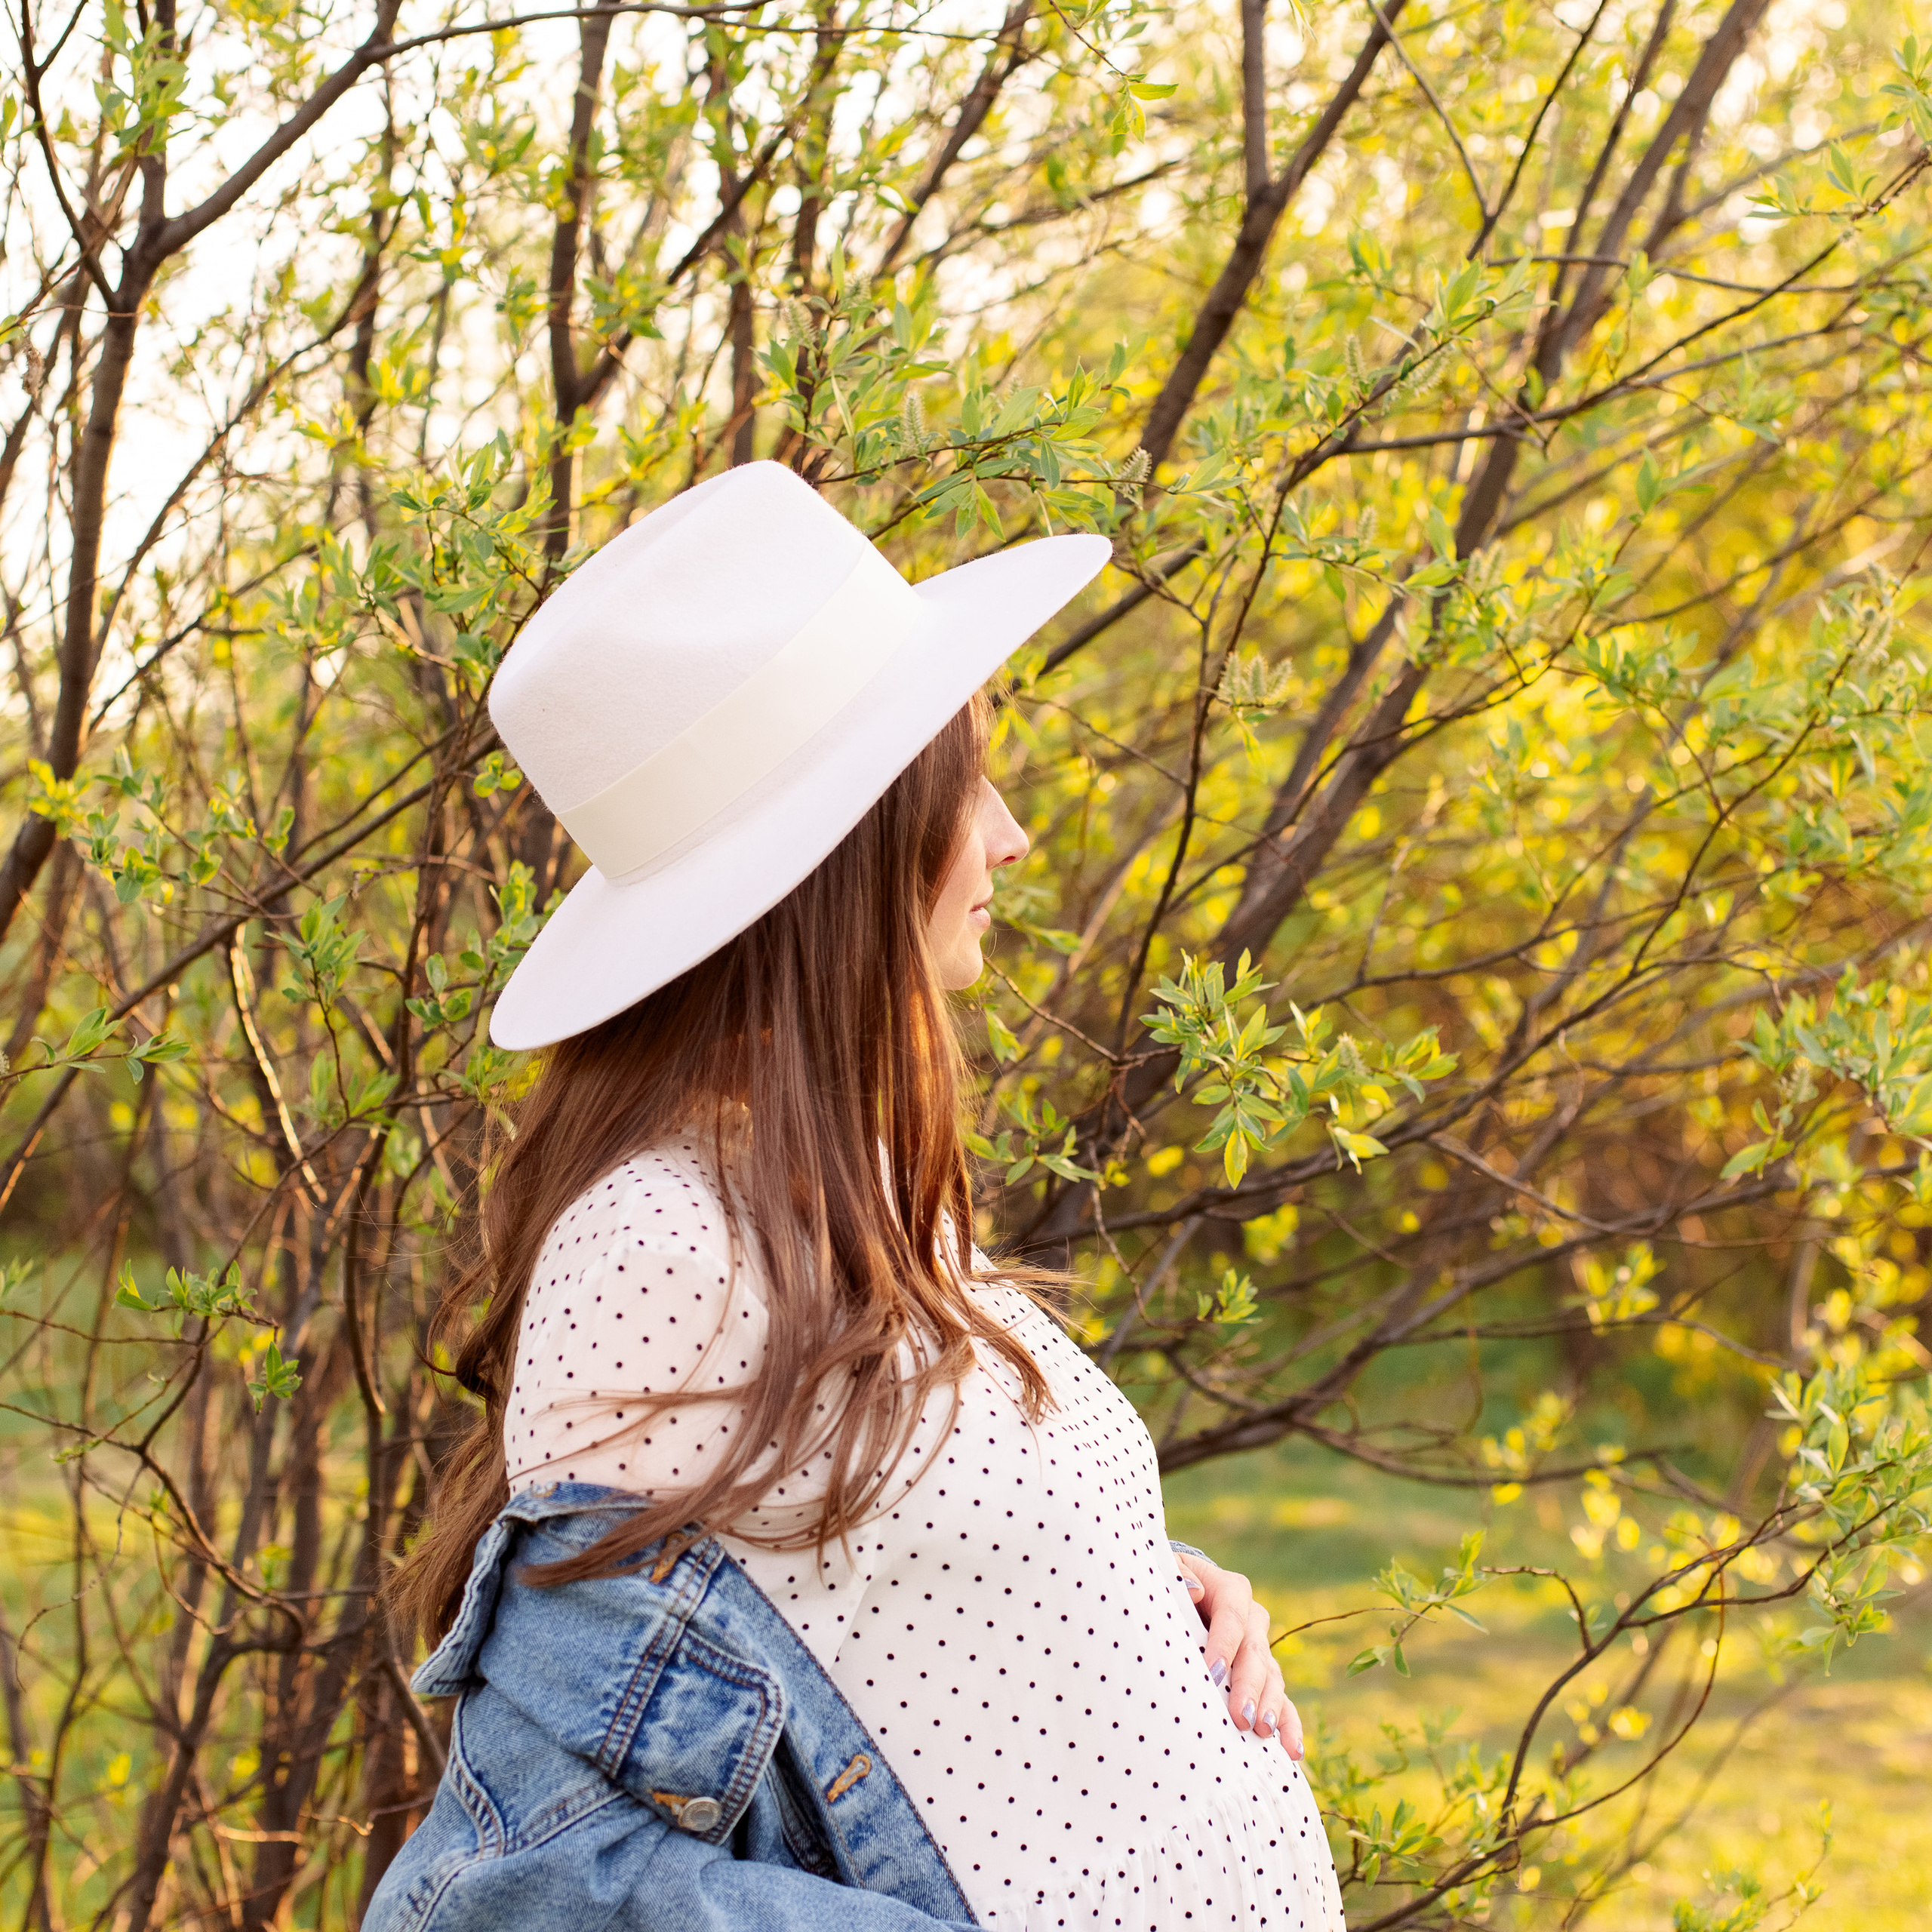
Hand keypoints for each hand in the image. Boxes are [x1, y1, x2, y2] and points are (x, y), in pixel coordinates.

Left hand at [1174, 1549, 1304, 1758]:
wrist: (1185, 1595)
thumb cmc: (1169, 1583)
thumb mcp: (1168, 1570)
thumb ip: (1179, 1576)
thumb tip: (1194, 1590)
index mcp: (1231, 1591)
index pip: (1231, 1617)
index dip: (1223, 1645)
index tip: (1212, 1673)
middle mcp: (1252, 1619)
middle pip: (1254, 1653)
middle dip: (1249, 1686)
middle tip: (1242, 1717)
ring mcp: (1260, 1649)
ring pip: (1272, 1678)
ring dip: (1271, 1707)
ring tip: (1264, 1732)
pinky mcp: (1263, 1676)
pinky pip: (1281, 1700)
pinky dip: (1288, 1723)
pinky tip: (1291, 1749)